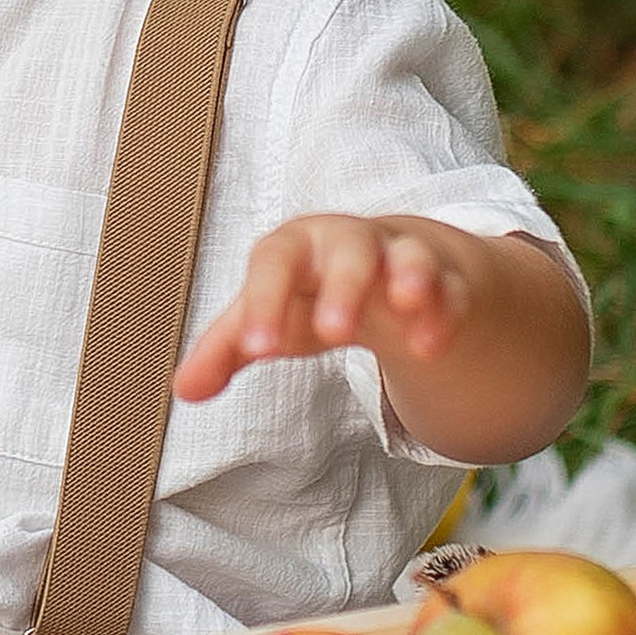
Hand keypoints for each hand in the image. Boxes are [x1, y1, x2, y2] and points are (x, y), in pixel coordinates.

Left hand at [175, 212, 473, 401]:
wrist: (380, 265)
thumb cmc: (309, 290)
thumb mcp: (269, 314)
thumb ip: (227, 349)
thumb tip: (185, 389)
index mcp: (297, 248)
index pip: (275, 262)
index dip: (264, 301)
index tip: (256, 349)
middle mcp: (351, 245)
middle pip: (349, 251)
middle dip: (343, 287)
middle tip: (333, 332)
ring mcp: (401, 259)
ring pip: (409, 258)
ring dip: (410, 279)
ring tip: (406, 308)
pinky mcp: (444, 282)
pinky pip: (450, 291)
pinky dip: (444, 313)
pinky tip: (433, 344)